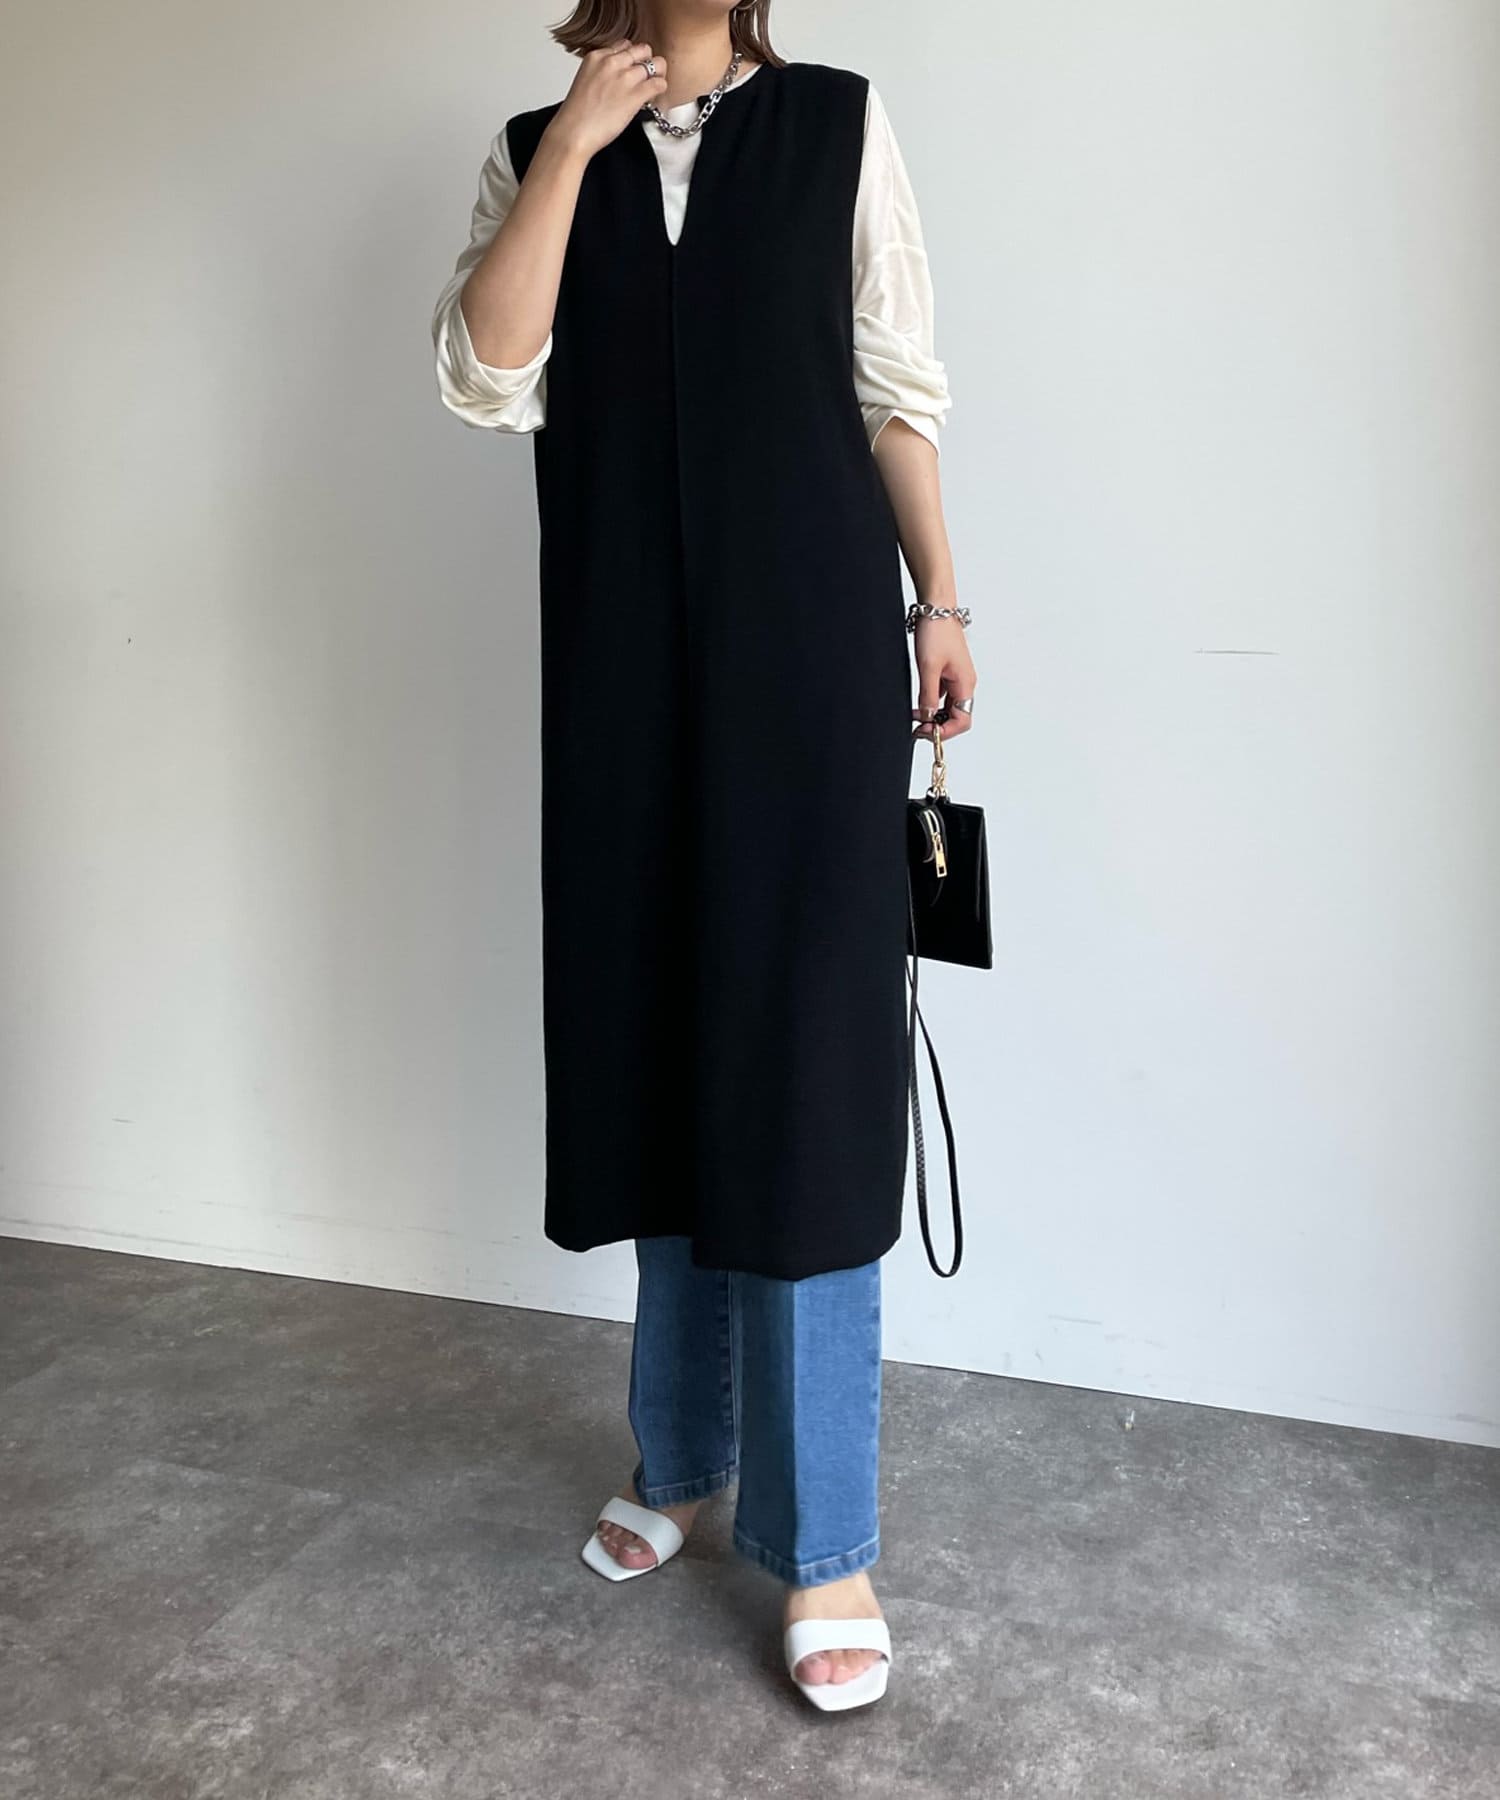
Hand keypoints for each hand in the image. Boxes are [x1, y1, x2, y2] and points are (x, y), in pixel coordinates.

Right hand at [546, 41, 668, 160]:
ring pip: (655, 64)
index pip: (624, 46)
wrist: (573, 133)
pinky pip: (659, 84)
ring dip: (657, 76)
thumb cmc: (577, 115)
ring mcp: (625, 77)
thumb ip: (602, 73)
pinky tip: (653, 98)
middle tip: (647, 77)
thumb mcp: (586, 81)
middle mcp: (612, 62)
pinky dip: (660, 90)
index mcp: (597, 56)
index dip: (632, 59)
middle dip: (647, 62)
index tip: (632, 70)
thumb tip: (618, 78)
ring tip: (652, 88)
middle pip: (642, 49)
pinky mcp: (635, 95)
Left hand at [911, 615, 976, 740]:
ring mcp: (956, 678)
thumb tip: (928, 718)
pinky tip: (917, 704)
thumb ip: (928, 696)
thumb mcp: (928, 667)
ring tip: (914, 719)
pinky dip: (931, 704)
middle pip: (957, 717)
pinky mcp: (947, 672)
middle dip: (938, 726)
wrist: (936, 607)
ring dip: (933, 716)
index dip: (944, 731)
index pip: (962, 721)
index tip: (925, 732)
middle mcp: (964, 683)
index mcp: (965, 684)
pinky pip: (942, 696)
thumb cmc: (936, 632)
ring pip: (948, 708)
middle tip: (917, 730)